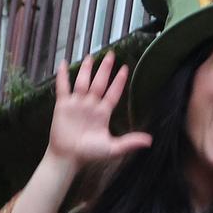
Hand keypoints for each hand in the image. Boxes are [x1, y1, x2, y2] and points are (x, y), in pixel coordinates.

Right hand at [46, 53, 151, 169]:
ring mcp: (77, 104)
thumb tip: (149, 141)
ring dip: (86, 69)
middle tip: (111, 54)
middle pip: (99, 82)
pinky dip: (63, 75)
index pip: (113, 92)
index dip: (119, 81)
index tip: (125, 68)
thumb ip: (129, 142)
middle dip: (105, 69)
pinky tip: (63, 63)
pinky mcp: (63, 105)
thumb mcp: (112, 148)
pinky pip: (63, 87)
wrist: (68, 157)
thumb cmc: (89, 154)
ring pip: (83, 81)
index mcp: (103, 113)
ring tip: (90, 57)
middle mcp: (90, 105)